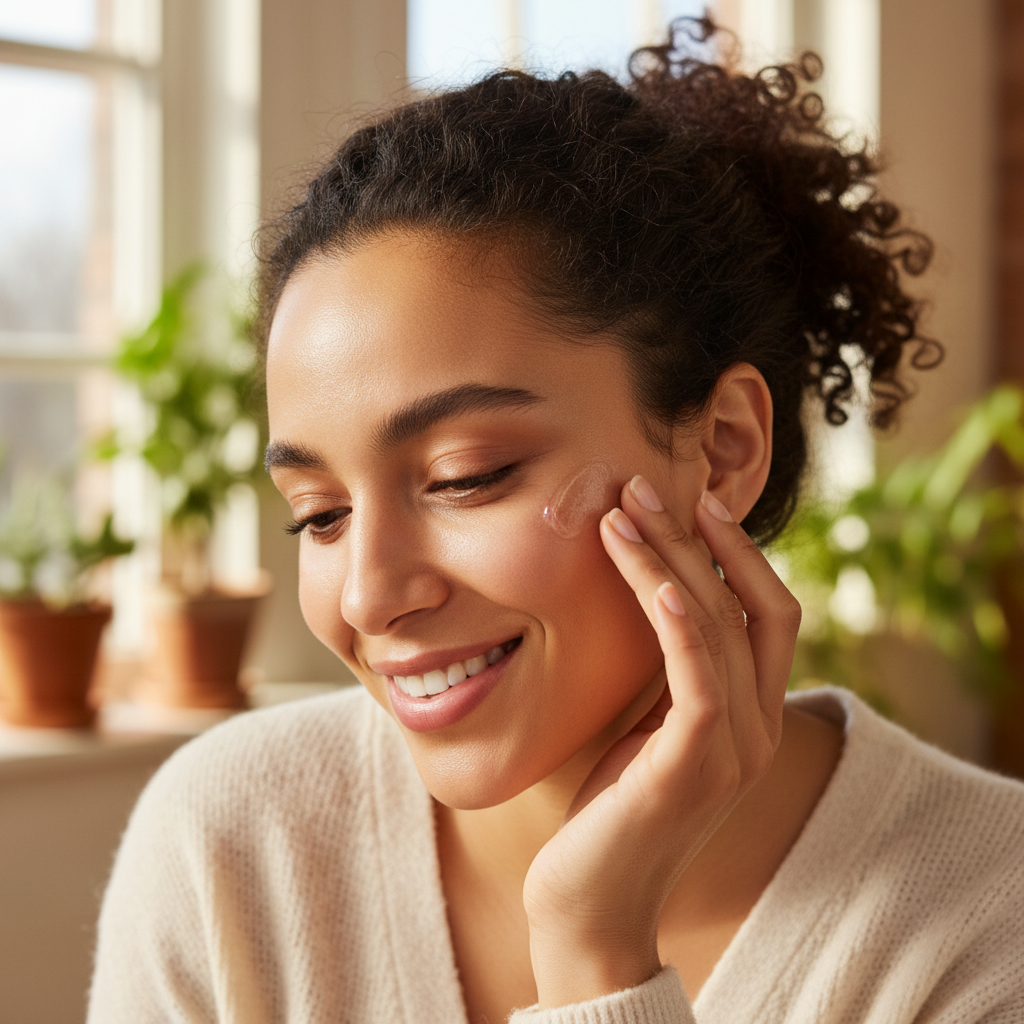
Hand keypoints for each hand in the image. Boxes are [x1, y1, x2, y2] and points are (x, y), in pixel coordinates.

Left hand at [522, 478, 800, 1007]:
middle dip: (699, 539)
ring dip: (672, 563)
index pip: (765, 611)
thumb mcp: (644, 723)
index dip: (735, 551)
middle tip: (641, 487)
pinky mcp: (695, 768)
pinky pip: (701, 678)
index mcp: (750, 714)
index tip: (686, 500)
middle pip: (750, 606)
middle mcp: (759, 728)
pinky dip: (681, 623)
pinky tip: (649, 578)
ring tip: (622, 512)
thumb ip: (665, 671)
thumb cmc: (609, 806)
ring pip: (721, 629)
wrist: (587, 900)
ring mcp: (735, 750)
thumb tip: (646, 593)